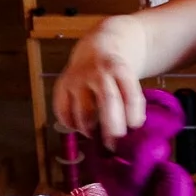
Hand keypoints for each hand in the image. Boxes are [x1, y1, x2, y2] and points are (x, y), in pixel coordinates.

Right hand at [51, 25, 145, 149]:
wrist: (96, 50)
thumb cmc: (116, 74)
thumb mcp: (129, 80)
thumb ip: (132, 100)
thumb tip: (132, 127)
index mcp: (120, 70)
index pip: (130, 94)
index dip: (133, 114)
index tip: (134, 127)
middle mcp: (98, 73)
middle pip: (107, 101)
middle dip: (112, 126)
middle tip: (113, 144)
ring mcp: (78, 79)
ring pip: (83, 111)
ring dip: (89, 129)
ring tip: (95, 135)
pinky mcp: (62, 85)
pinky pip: (62, 111)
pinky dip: (70, 124)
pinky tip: (78, 127)